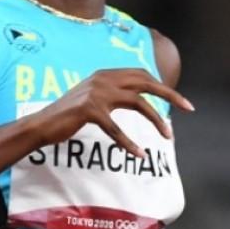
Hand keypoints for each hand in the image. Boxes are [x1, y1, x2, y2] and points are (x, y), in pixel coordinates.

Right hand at [34, 68, 193, 157]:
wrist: (41, 124)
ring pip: (138, 103)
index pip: (141, 74)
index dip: (162, 86)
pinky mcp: (89, 110)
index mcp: (104, 74)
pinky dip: (130, 143)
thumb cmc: (66, 115)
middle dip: (170, 95)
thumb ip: (111, 93)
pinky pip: (117, 129)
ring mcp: (96, 93)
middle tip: (188, 108)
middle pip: (146, 82)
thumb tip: (136, 98)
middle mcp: (103, 79)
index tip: (178, 101)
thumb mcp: (91, 98)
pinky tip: (139, 154)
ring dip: (156, 120)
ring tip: (167, 136)